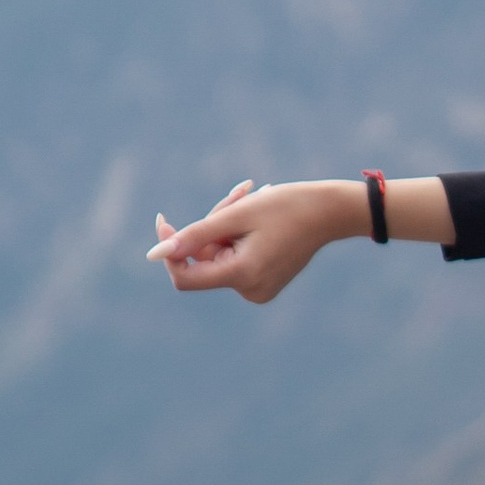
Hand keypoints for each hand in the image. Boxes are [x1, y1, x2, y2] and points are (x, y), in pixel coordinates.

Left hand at [148, 177, 361, 301]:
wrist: (330, 211)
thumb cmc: (285, 207)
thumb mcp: (235, 215)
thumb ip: (193, 236)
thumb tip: (153, 254)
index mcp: (243, 275)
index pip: (185, 277)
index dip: (171, 250)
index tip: (165, 221)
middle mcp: (250, 290)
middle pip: (204, 260)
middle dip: (210, 227)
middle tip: (237, 194)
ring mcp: (258, 289)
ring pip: (218, 256)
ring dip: (225, 226)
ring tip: (252, 198)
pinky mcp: (264, 282)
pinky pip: (234, 259)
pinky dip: (237, 236)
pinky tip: (258, 215)